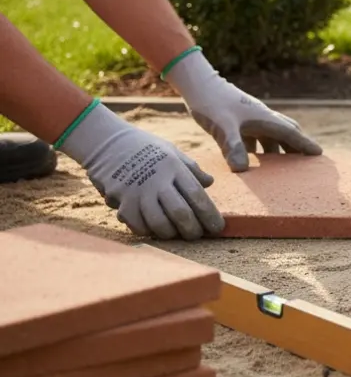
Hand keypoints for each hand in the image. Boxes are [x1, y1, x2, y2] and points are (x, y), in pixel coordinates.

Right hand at [56, 101, 225, 239]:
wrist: (106, 142)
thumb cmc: (145, 147)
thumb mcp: (172, 151)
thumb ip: (191, 168)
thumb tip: (210, 183)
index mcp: (174, 167)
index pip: (197, 196)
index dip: (210, 215)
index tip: (218, 227)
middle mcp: (157, 180)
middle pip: (181, 214)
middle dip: (193, 230)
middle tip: (197, 235)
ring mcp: (137, 192)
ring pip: (159, 224)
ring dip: (171, 233)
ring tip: (176, 233)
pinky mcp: (120, 200)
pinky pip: (137, 225)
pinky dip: (148, 231)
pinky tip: (154, 228)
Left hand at [161, 47, 321, 171]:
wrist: (197, 84)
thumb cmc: (211, 102)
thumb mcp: (223, 127)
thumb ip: (233, 147)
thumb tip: (242, 170)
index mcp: (264, 118)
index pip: (290, 132)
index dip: (304, 144)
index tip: (319, 154)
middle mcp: (261, 117)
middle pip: (286, 132)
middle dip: (296, 146)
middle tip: (305, 161)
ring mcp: (250, 118)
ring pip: (271, 135)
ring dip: (277, 149)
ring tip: (280, 168)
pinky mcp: (239, 119)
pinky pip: (256, 136)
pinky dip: (259, 148)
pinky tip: (251, 160)